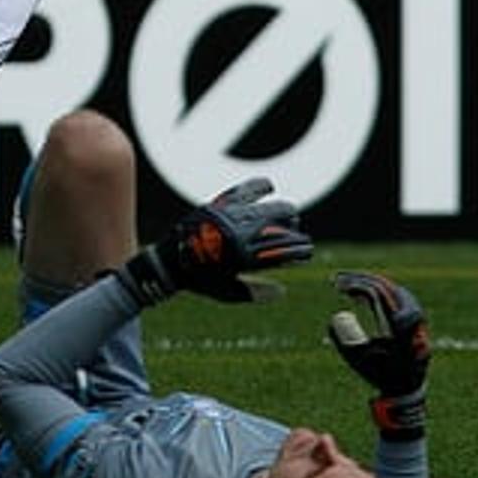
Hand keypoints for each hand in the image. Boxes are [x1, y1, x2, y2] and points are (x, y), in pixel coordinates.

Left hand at [114, 177, 312, 304]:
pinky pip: (243, 191)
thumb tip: (283, 292)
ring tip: (291, 213)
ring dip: (284, 211)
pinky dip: (258, 186)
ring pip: (267, 209)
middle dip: (295, 231)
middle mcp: (240, 236)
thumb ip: (256, 292)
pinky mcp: (218, 206)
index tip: (308, 250)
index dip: (299, 250)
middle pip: (279, 228)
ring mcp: (230, 218)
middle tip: (300, 234)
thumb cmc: (200, 281)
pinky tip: (269, 185)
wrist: (169, 264)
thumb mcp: (229, 293)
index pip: (282, 251)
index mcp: (245, 258)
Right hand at [328, 272, 428, 439]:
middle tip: (338, 279)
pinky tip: (361, 295)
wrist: (406, 390)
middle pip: (387, 287)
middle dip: (361, 280)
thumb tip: (336, 317)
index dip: (358, 285)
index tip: (338, 285)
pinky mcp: (413, 320)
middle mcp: (412, 318)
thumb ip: (346, 340)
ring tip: (347, 284)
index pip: (380, 294)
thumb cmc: (382, 376)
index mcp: (400, 326)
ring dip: (370, 284)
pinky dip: (379, 292)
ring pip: (393, 290)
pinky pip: (396, 298)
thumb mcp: (360, 360)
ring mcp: (415, 319)